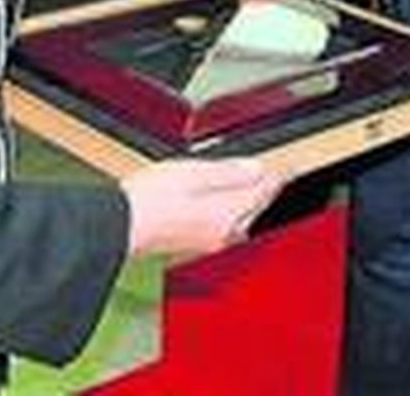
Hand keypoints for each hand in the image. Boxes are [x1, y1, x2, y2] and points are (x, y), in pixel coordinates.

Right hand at [121, 158, 285, 256]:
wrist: (121, 226)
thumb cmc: (149, 200)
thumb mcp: (192, 172)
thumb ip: (228, 172)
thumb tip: (256, 169)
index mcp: (226, 213)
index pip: (262, 191)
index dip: (278, 175)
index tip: (289, 166)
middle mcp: (223, 232)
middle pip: (256, 207)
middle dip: (268, 189)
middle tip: (279, 174)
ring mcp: (210, 241)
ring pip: (245, 218)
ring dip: (254, 202)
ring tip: (259, 185)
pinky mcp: (196, 243)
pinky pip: (229, 226)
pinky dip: (236, 212)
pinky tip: (229, 206)